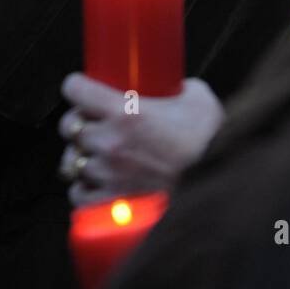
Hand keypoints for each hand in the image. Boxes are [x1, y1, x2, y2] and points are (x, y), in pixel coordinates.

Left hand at [58, 73, 224, 205]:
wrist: (220, 183)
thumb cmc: (209, 140)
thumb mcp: (196, 97)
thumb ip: (176, 87)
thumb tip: (173, 85)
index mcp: (124, 111)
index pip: (74, 89)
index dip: (77, 87)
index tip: (83, 90)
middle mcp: (110, 142)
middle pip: (69, 125)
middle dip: (80, 121)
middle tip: (94, 123)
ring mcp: (109, 173)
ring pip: (71, 160)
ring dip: (82, 155)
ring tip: (96, 154)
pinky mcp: (112, 203)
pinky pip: (78, 194)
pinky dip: (84, 187)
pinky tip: (95, 182)